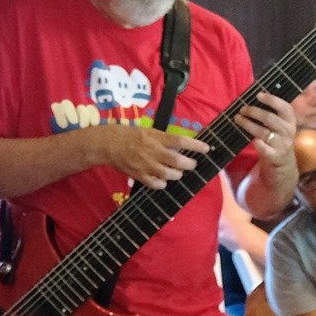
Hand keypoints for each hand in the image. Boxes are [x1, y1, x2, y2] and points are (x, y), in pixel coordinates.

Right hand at [93, 125, 210, 190]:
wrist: (108, 143)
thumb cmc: (131, 136)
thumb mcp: (150, 131)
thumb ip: (166, 139)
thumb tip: (185, 145)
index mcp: (157, 137)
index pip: (181, 141)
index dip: (196, 146)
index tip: (207, 148)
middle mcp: (153, 151)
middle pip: (178, 161)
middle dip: (190, 164)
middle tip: (192, 164)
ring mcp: (145, 164)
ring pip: (169, 174)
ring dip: (177, 175)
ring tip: (178, 172)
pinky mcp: (139, 175)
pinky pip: (156, 184)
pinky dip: (163, 184)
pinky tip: (164, 180)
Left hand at [233, 90, 298, 168]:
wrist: (284, 161)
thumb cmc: (277, 136)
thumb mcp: (281, 124)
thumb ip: (273, 112)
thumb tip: (256, 96)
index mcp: (290, 120)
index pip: (285, 107)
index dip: (272, 100)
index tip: (258, 95)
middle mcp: (288, 131)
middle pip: (269, 118)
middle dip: (253, 111)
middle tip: (242, 109)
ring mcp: (282, 144)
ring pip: (262, 132)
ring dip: (247, 124)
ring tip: (237, 118)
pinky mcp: (275, 155)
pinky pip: (262, 147)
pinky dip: (256, 143)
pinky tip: (252, 139)